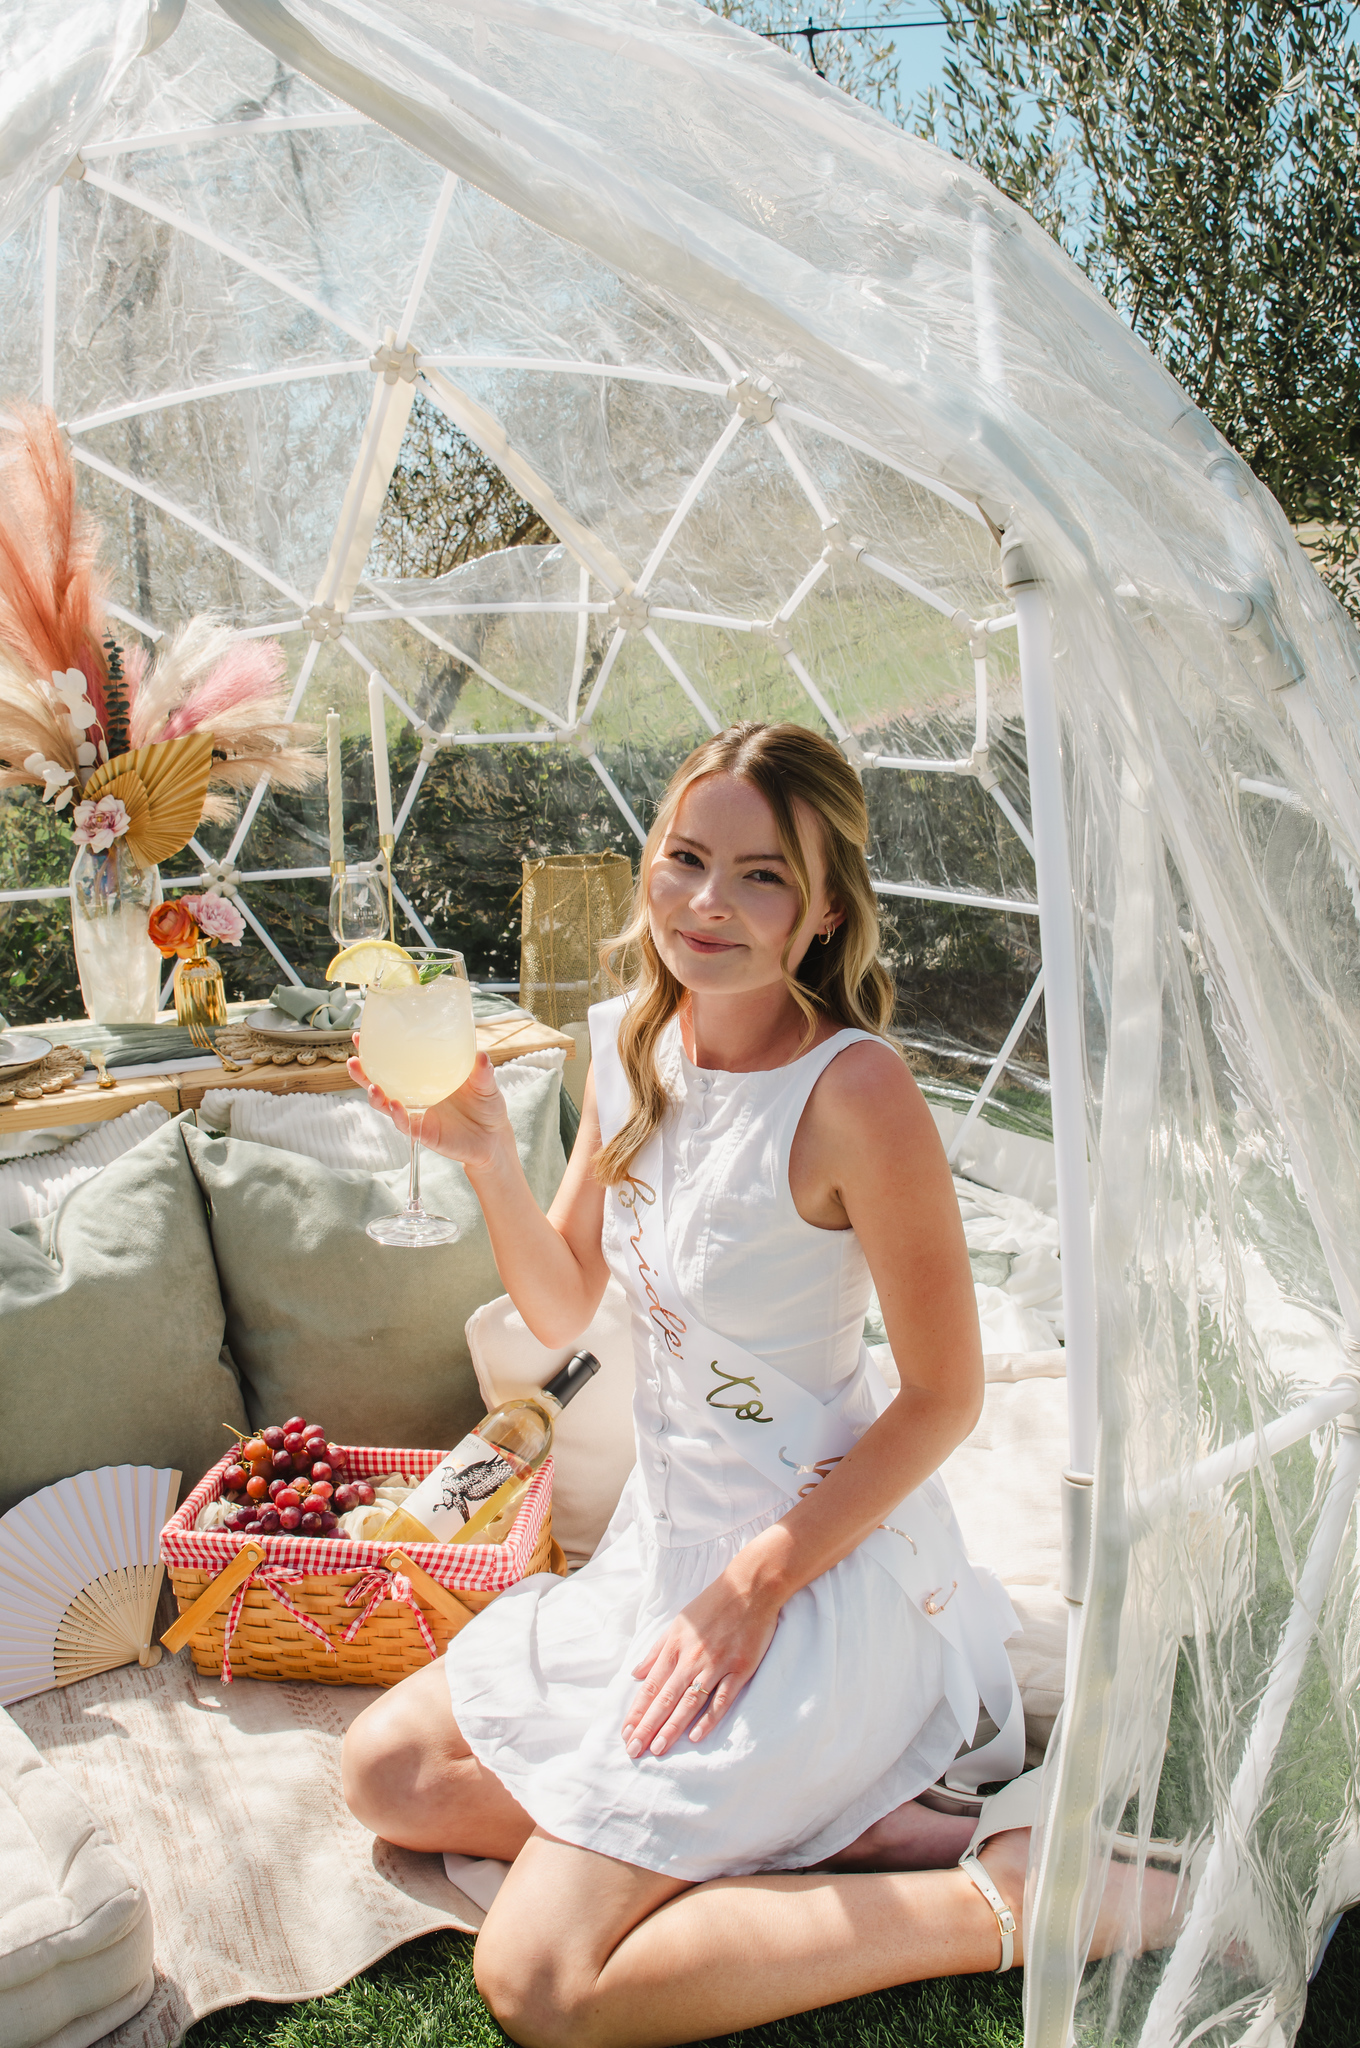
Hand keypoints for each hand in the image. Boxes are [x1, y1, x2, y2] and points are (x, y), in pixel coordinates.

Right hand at [348, 1045, 510, 1171]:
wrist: (493, 1138)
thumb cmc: (486, 1105)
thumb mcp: (486, 1083)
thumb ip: (481, 1071)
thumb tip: (481, 1055)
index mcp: (424, 1076)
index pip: (395, 1060)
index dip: (376, 1049)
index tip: (360, 1035)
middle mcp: (414, 1094)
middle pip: (380, 1081)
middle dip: (363, 1072)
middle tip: (353, 1059)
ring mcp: (416, 1113)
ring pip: (387, 1105)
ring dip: (375, 1095)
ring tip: (372, 1086)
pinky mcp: (422, 1132)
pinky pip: (405, 1124)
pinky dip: (399, 1116)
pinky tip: (395, 1106)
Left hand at [621, 1565, 780, 1758]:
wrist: (749, 1587)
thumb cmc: (713, 1604)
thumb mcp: (678, 1623)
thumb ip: (657, 1650)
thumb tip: (636, 1673)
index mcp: (674, 1646)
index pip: (651, 1686)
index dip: (637, 1711)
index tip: (626, 1733)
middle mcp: (691, 1658)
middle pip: (665, 1698)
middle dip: (647, 1726)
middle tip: (634, 1750)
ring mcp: (716, 1664)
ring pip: (689, 1702)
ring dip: (672, 1728)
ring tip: (658, 1749)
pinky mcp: (739, 1669)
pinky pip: (721, 1698)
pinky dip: (708, 1718)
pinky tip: (695, 1736)